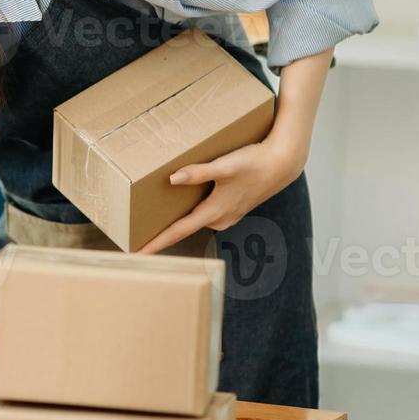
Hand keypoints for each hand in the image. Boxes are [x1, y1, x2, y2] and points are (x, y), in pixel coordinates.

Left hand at [135, 140, 303, 254]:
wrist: (282, 164)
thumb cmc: (254, 164)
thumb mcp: (225, 166)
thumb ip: (198, 173)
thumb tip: (173, 179)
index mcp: (213, 212)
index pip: (177, 232)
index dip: (156, 244)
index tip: (137, 254)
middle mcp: (219, 220)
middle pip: (182, 229)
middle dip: (161, 235)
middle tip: (136, 239)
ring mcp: (226, 216)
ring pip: (194, 222)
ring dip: (176, 223)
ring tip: (153, 223)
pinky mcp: (231, 209)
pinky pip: (204, 216)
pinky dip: (190, 215)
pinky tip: (182, 206)